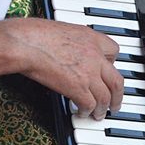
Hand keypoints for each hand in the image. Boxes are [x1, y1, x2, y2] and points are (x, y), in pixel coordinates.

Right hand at [5, 18, 123, 119]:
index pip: (114, 51)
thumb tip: (69, 50)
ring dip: (103, 109)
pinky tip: (82, 113)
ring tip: (99, 115)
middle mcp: (94, 55)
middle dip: (118, 95)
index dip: (111, 64)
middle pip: (117, 80)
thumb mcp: (62, 30)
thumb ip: (73, 41)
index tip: (107, 71)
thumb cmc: (33, 34)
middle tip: (116, 103)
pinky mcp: (78, 88)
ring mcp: (88, 72)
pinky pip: (90, 105)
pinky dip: (87, 112)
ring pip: (106, 97)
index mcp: (91, 38)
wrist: (26, 43)